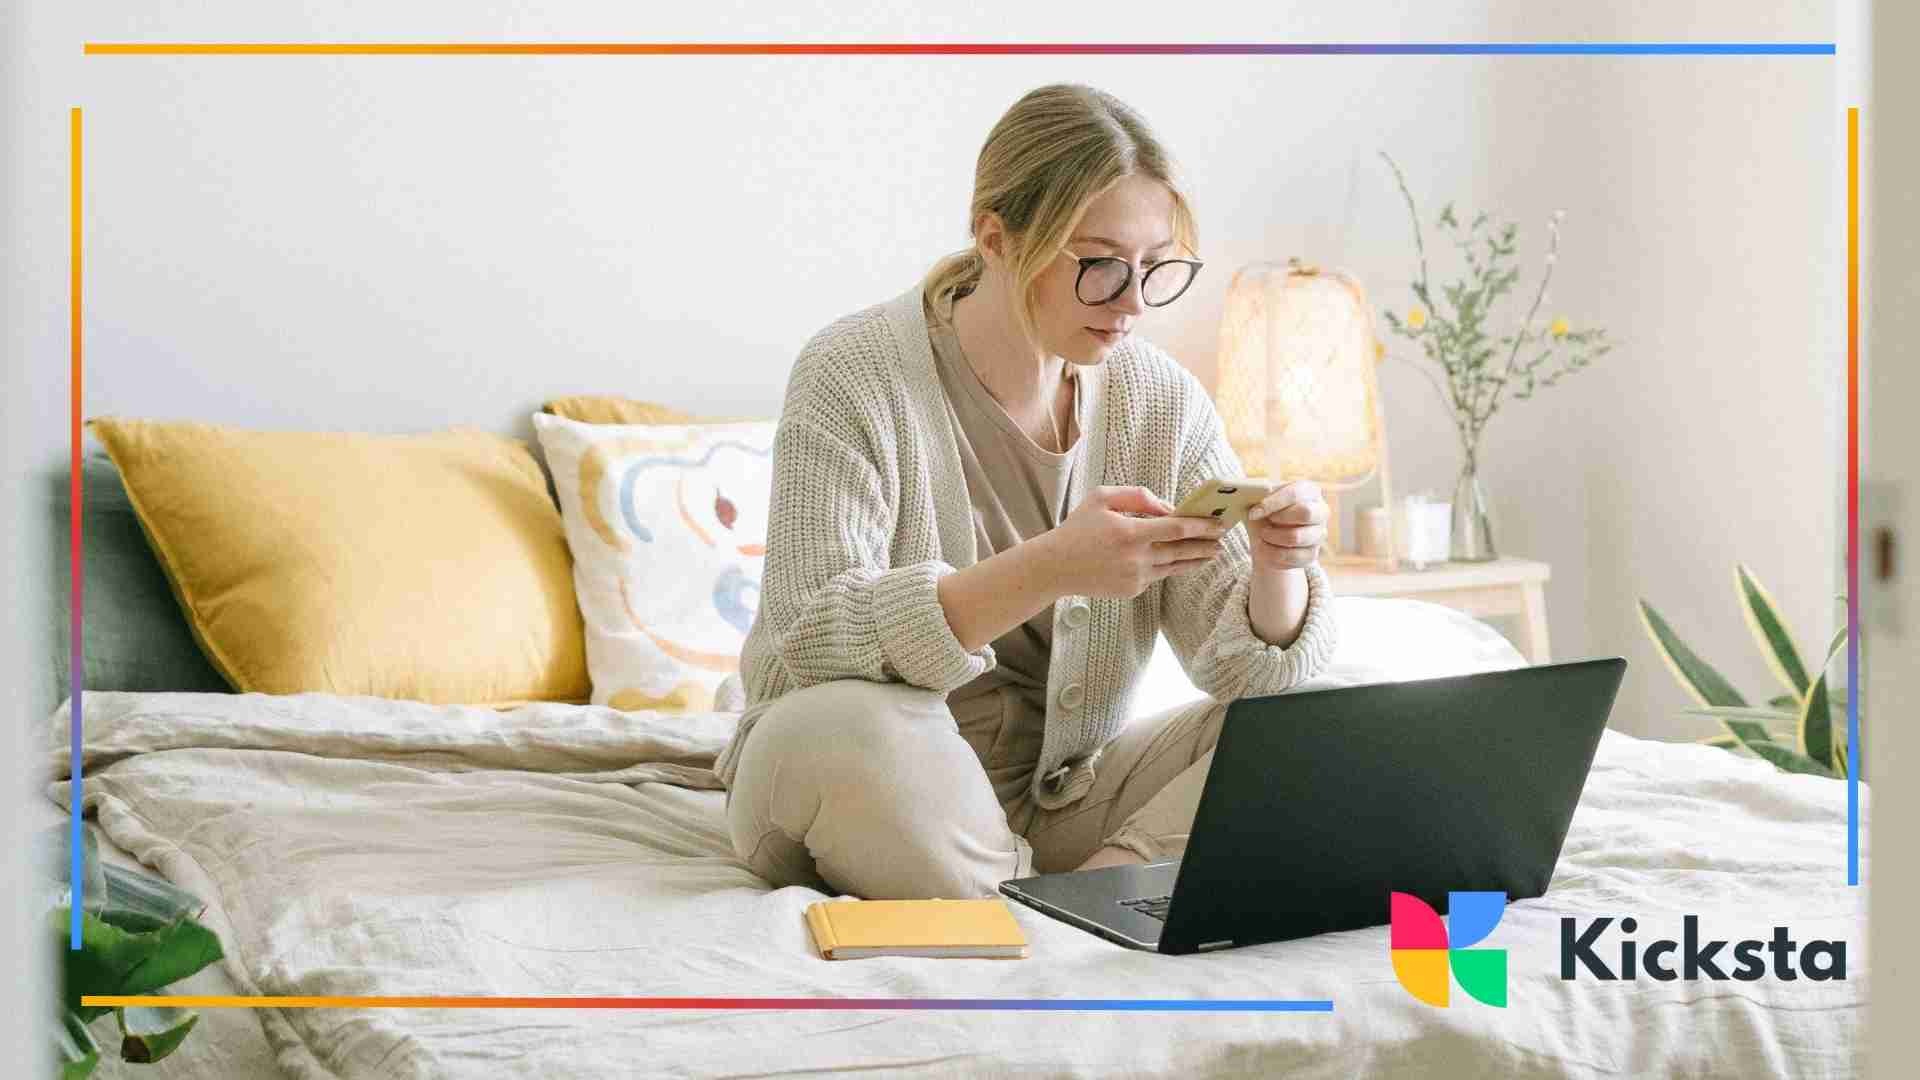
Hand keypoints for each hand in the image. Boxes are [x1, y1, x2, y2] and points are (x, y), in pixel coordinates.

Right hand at [1036, 485, 1229, 598]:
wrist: (1055, 567)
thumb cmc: (1078, 528)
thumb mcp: (1102, 498)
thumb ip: (1138, 497)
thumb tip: (1168, 507)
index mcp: (1130, 533)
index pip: (1177, 529)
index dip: (1202, 526)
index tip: (1219, 523)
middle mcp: (1136, 558)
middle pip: (1182, 551)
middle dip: (1206, 544)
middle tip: (1223, 539)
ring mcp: (1135, 578)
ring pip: (1174, 567)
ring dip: (1196, 559)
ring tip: (1211, 553)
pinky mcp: (1131, 590)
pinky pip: (1157, 576)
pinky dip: (1170, 567)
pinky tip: (1181, 561)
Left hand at [1245, 480, 1328, 572]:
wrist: (1267, 538)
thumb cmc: (1265, 513)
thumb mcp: (1260, 501)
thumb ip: (1257, 495)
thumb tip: (1248, 492)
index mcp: (1309, 491)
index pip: (1295, 493)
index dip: (1273, 503)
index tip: (1253, 513)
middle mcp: (1320, 511)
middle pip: (1306, 513)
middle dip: (1278, 519)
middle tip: (1263, 523)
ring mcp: (1319, 534)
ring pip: (1296, 537)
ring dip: (1272, 538)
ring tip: (1263, 536)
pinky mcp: (1313, 554)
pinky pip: (1293, 557)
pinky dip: (1273, 554)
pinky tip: (1265, 548)